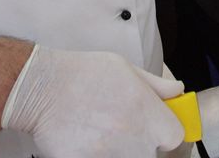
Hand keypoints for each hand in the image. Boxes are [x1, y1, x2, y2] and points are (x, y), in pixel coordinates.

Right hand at [2, 45, 184, 157]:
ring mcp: (111, 155)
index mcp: (147, 113)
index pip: (174, 137)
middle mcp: (134, 137)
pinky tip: (86, 142)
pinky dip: (95, 155)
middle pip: (150, 154)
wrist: (42, 87)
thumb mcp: (126, 69)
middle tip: (120, 130)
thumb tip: (176, 91)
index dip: (165, 133)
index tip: (156, 131)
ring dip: (118, 152)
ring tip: (101, 134)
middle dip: (140, 145)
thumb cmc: (82, 75)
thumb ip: (157, 85)